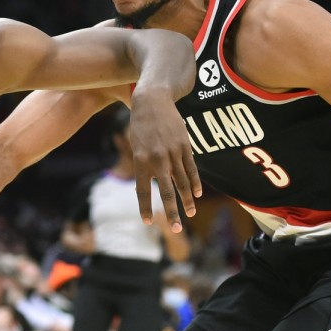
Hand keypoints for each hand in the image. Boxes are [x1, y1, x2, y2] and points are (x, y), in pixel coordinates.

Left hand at [129, 87, 202, 230]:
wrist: (152, 101)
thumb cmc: (140, 126)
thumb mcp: (135, 146)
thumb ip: (142, 165)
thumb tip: (151, 184)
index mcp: (140, 161)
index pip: (142, 190)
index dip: (145, 206)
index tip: (147, 221)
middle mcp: (157, 159)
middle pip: (165, 191)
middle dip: (170, 211)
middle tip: (175, 229)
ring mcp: (172, 153)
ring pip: (182, 182)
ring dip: (186, 200)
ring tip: (189, 215)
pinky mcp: (184, 146)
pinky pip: (191, 168)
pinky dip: (194, 182)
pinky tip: (196, 194)